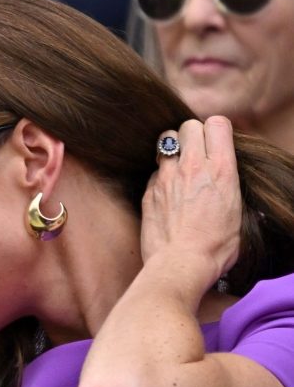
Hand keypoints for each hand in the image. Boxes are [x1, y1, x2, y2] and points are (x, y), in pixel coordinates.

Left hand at [140, 116, 241, 295]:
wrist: (181, 263)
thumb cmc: (215, 246)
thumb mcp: (237, 211)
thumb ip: (227, 184)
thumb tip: (222, 177)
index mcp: (222, 170)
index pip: (217, 123)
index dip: (216, 131)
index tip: (215, 143)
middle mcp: (193, 167)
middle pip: (188, 125)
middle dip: (192, 135)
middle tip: (195, 152)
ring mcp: (167, 177)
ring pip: (165, 141)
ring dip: (173, 150)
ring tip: (179, 168)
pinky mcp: (149, 190)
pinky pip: (155, 170)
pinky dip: (161, 175)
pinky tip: (167, 192)